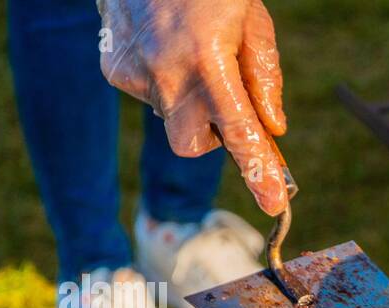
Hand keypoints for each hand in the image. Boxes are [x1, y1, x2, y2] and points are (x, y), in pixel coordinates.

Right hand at [98, 0, 288, 214]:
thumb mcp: (252, 19)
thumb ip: (264, 77)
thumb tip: (272, 129)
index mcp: (210, 63)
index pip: (239, 134)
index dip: (259, 173)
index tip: (275, 205)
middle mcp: (167, 76)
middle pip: (194, 146)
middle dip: (213, 135)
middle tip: (225, 99)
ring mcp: (134, 75)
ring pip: (172, 118)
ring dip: (189, 99)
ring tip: (190, 49)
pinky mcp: (113, 67)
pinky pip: (147, 94)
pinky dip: (162, 79)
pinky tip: (163, 43)